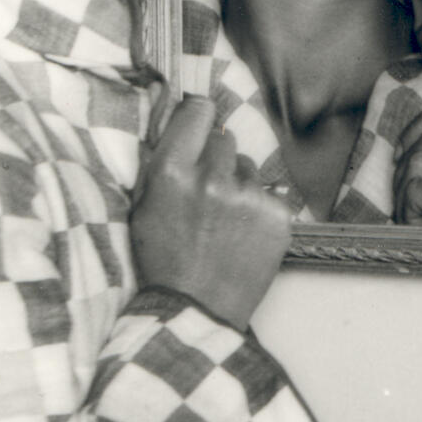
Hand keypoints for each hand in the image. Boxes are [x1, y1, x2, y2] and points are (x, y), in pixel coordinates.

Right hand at [130, 95, 294, 331]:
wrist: (196, 310)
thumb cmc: (164, 261)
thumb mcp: (143, 208)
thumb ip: (159, 161)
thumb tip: (173, 113)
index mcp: (171, 172)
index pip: (198, 110)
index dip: (198, 118)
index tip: (198, 127)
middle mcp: (211, 178)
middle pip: (224, 138)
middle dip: (216, 158)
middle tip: (207, 191)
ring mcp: (248, 197)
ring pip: (248, 167)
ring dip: (239, 185)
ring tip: (224, 222)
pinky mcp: (278, 215)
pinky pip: (270, 193)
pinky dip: (259, 209)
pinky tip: (243, 234)